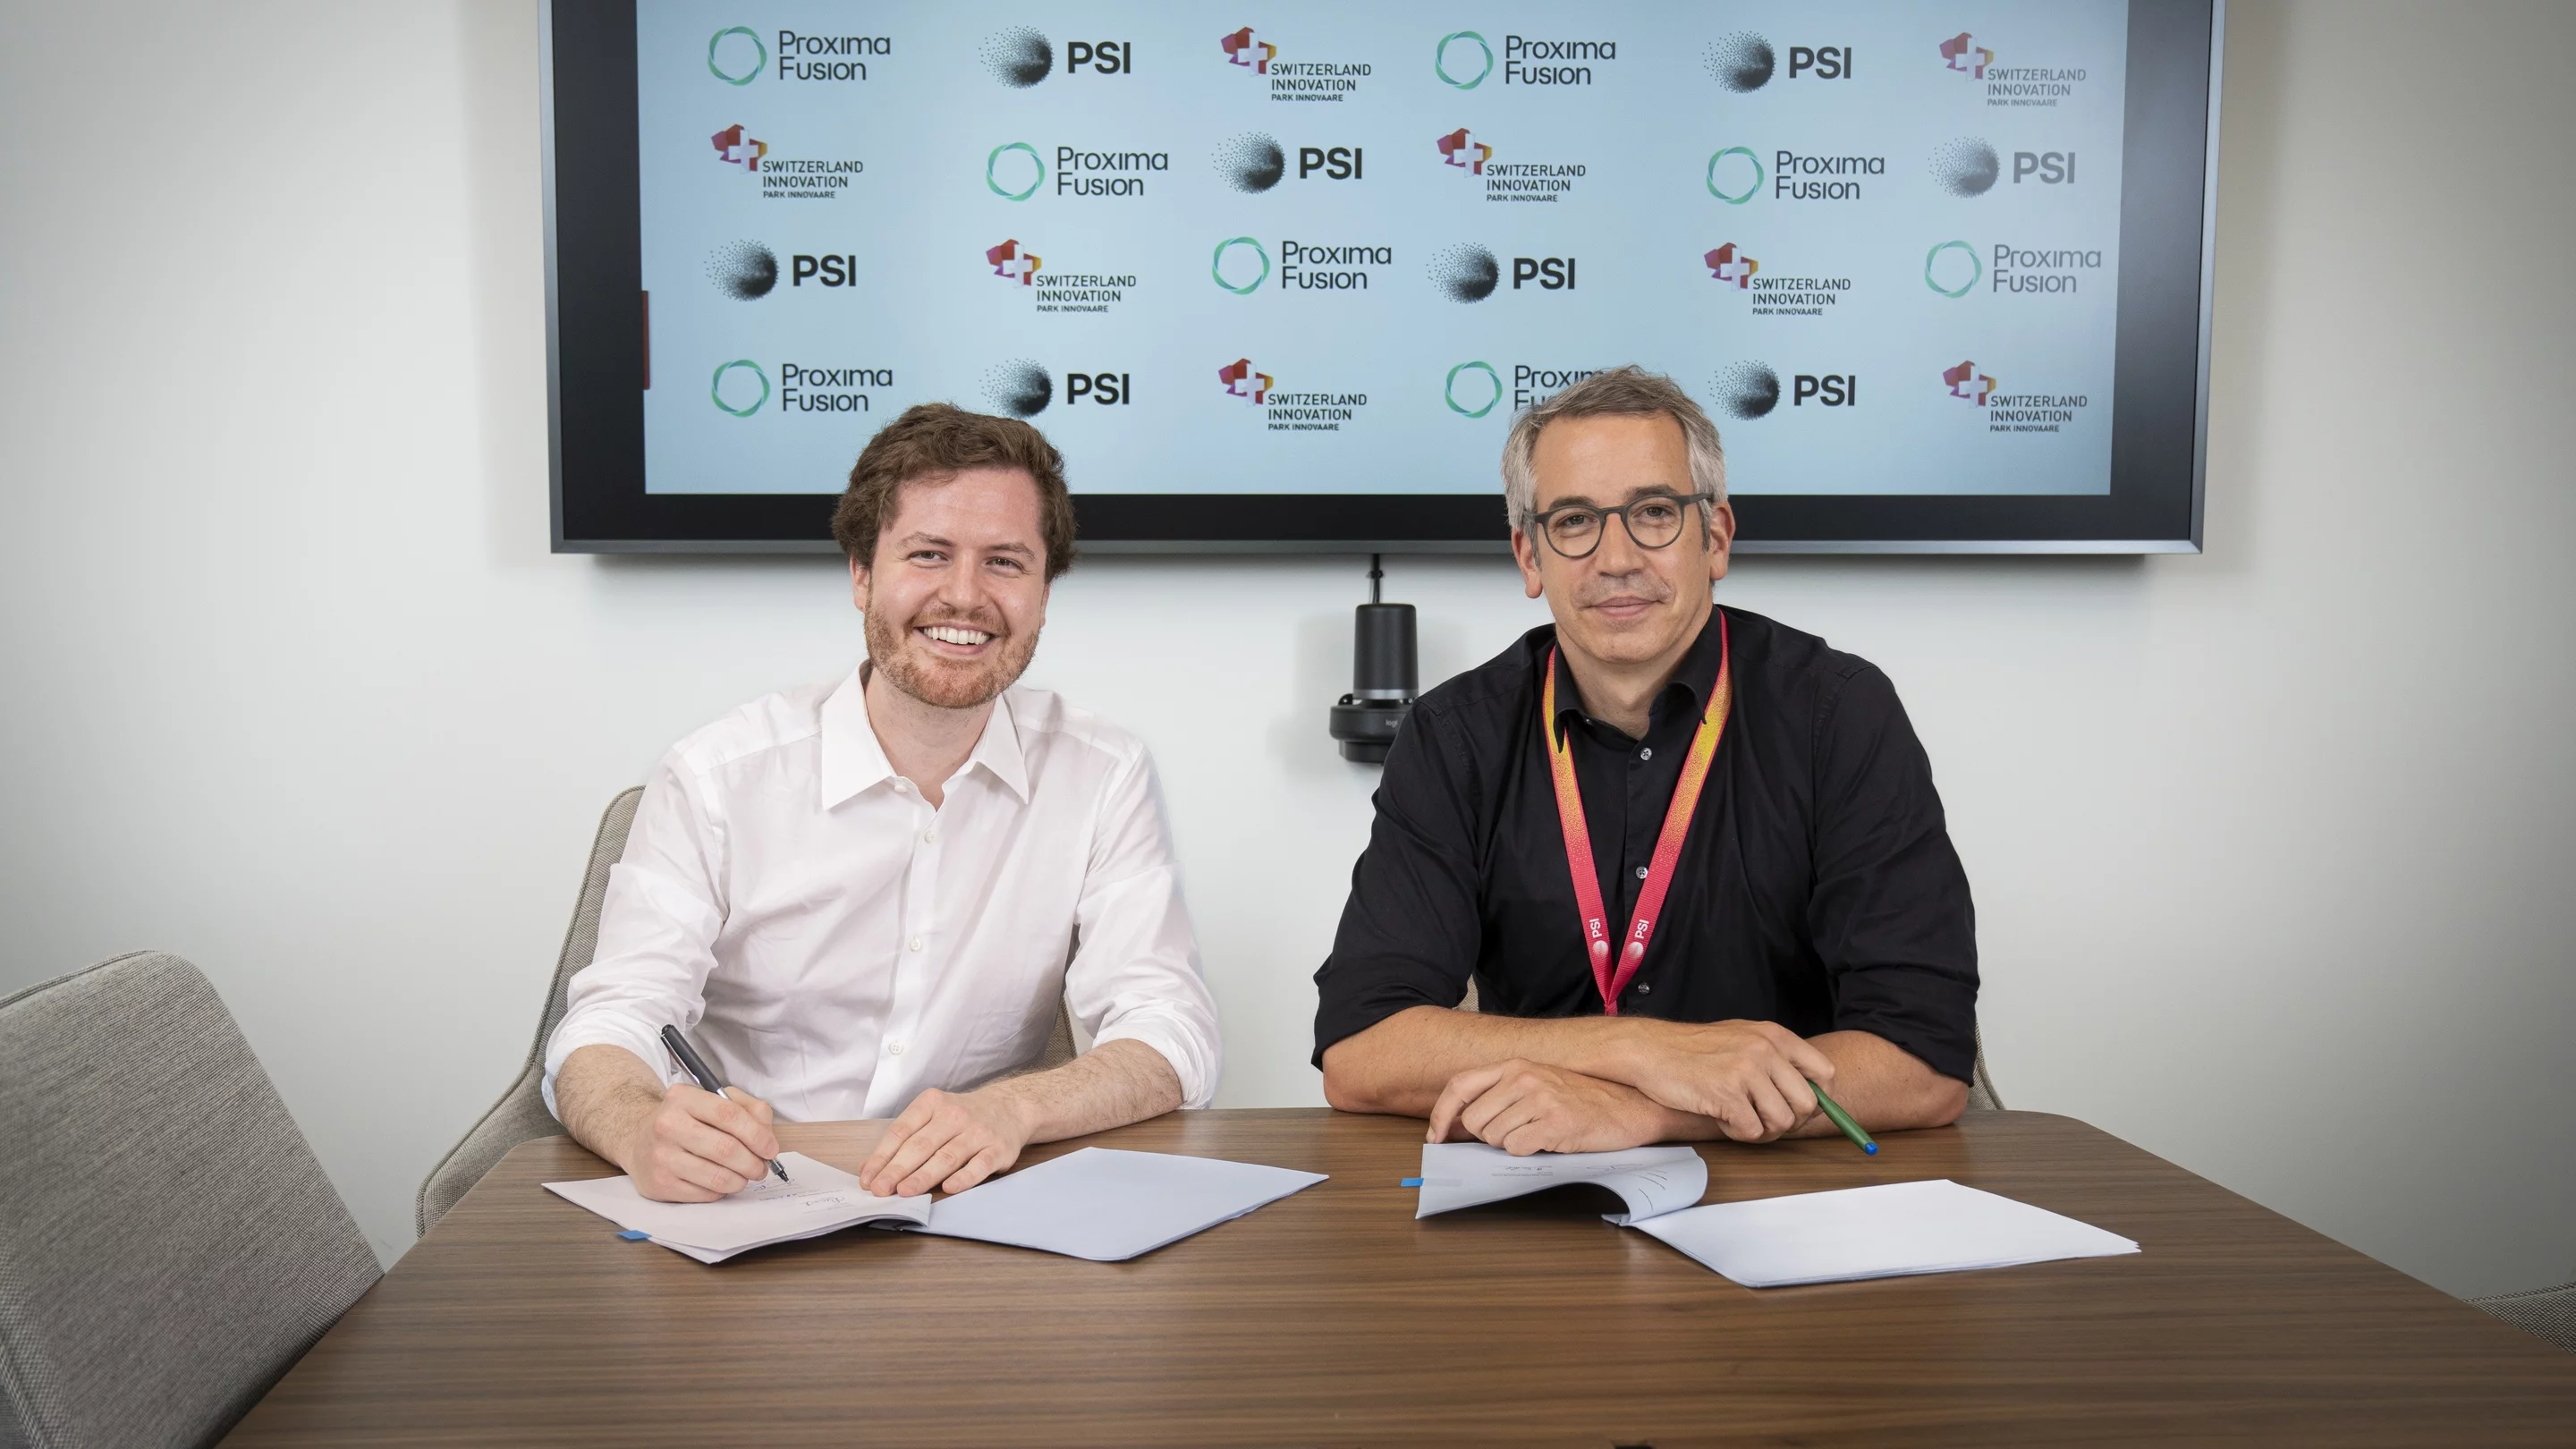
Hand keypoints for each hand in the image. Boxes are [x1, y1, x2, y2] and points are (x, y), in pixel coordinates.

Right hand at [620, 1083, 780, 1201]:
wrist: (638, 1139)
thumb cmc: (686, 1120)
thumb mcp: (714, 1101)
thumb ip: (748, 1109)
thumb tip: (767, 1136)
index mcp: (683, 1098)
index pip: (729, 1114)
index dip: (757, 1134)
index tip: (770, 1148)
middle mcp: (667, 1125)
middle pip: (726, 1149)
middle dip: (753, 1163)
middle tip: (761, 1168)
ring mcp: (660, 1156)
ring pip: (717, 1177)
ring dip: (740, 1180)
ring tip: (744, 1176)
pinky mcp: (659, 1184)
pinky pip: (704, 1194)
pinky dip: (720, 1191)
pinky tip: (719, 1182)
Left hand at [860, 1087, 1035, 1196]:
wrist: (1009, 1107)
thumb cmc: (962, 1117)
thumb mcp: (931, 1116)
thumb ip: (903, 1139)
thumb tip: (869, 1168)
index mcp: (932, 1103)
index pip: (901, 1131)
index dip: (882, 1156)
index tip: (868, 1178)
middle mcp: (955, 1115)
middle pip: (921, 1145)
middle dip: (897, 1169)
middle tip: (880, 1190)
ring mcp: (978, 1132)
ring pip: (947, 1156)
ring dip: (924, 1176)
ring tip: (904, 1192)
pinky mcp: (998, 1149)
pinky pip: (979, 1165)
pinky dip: (964, 1177)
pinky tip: (949, 1188)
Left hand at [1425, 1059, 1682, 1155]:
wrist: (1630, 1106)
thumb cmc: (1582, 1100)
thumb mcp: (1538, 1085)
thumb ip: (1500, 1096)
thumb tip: (1458, 1125)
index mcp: (1514, 1066)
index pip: (1460, 1086)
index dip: (1441, 1115)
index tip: (1436, 1137)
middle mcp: (1523, 1077)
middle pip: (1474, 1122)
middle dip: (1488, 1137)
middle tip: (1518, 1134)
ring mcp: (1539, 1098)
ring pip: (1494, 1138)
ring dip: (1512, 1144)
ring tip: (1539, 1134)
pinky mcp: (1554, 1122)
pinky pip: (1518, 1148)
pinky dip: (1529, 1152)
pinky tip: (1549, 1141)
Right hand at [1620, 1019, 1833, 1142]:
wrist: (1650, 1050)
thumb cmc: (1693, 1049)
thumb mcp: (1742, 1039)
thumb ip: (1774, 1059)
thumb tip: (1809, 1093)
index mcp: (1774, 1035)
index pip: (1824, 1072)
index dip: (1820, 1098)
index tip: (1801, 1109)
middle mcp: (1766, 1050)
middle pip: (1808, 1104)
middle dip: (1791, 1122)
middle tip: (1767, 1121)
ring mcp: (1747, 1071)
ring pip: (1782, 1122)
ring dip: (1763, 1130)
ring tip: (1740, 1118)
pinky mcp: (1727, 1094)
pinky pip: (1752, 1131)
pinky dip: (1739, 1133)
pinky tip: (1722, 1119)